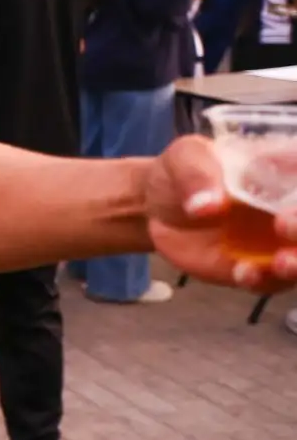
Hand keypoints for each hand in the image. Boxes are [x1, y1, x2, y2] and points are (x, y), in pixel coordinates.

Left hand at [142, 136, 296, 292]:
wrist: (156, 207)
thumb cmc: (181, 171)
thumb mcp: (185, 158)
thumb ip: (197, 175)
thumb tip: (207, 206)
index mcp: (287, 172)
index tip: (287, 209)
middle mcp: (290, 209)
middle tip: (283, 227)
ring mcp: (279, 242)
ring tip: (280, 264)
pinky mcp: (258, 268)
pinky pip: (273, 281)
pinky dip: (265, 280)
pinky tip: (244, 274)